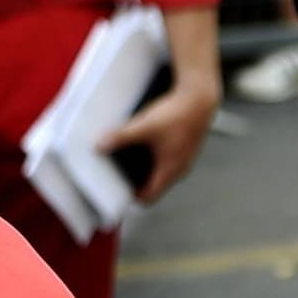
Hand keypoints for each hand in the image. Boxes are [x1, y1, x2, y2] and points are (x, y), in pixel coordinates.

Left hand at [97, 73, 220, 204]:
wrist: (199, 98)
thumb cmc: (177, 114)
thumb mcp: (144, 126)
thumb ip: (121, 137)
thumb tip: (98, 146)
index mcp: (170, 171)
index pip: (148, 197)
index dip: (130, 198)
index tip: (113, 193)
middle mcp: (178, 170)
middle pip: (151, 187)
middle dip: (132, 184)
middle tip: (111, 176)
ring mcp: (181, 160)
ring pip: (157, 173)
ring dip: (140, 171)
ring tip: (119, 162)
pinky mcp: (181, 149)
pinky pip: (162, 162)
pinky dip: (149, 160)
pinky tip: (137, 147)